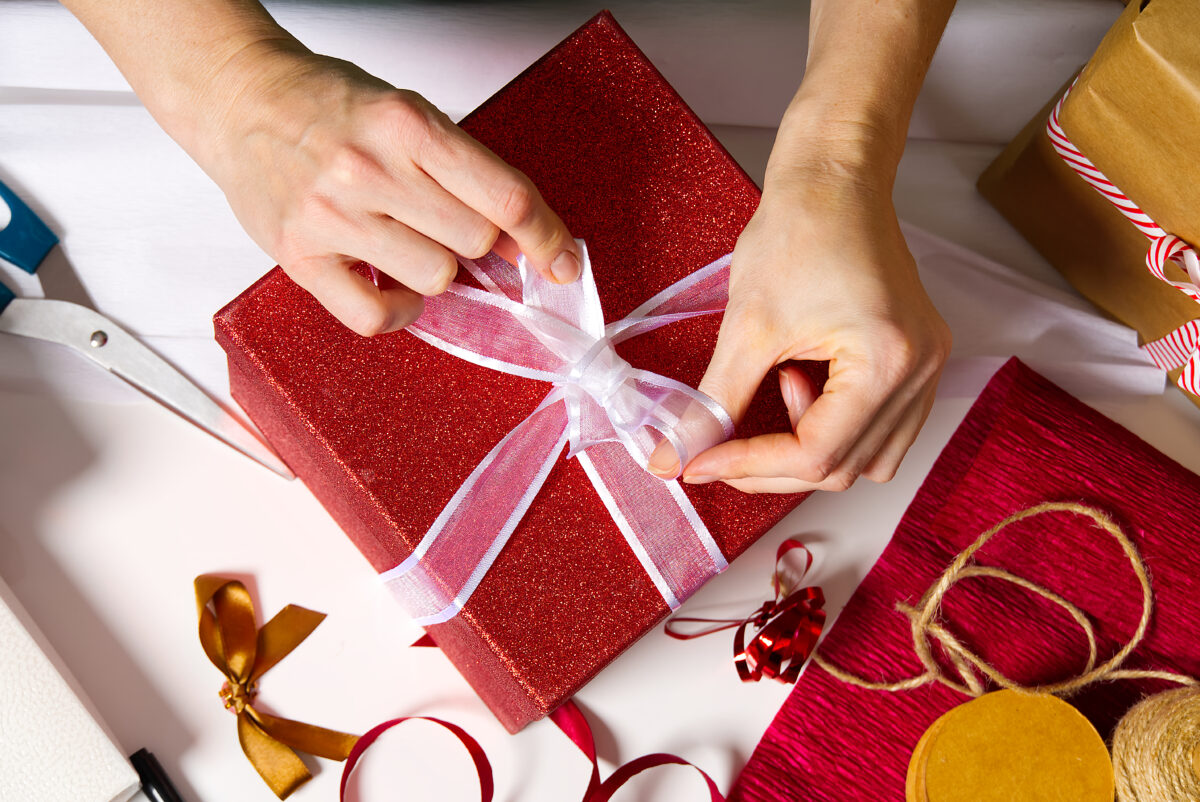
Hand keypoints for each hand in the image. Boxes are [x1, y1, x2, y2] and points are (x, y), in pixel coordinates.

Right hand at [190, 42, 580, 334]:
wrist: (241, 98)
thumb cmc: (327, 106)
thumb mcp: (409, 115)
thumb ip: (466, 172)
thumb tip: (525, 237)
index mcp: (407, 126)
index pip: (505, 198)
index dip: (546, 237)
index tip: (562, 260)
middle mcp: (370, 170)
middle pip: (475, 242)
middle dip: (479, 243)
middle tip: (452, 229)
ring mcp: (332, 216)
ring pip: (435, 279)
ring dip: (436, 270)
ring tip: (408, 244)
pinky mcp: (300, 256)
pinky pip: (375, 316)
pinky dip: (397, 312)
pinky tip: (389, 284)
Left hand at [655, 155, 950, 492]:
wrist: (834, 178)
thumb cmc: (799, 230)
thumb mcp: (747, 326)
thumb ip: (713, 402)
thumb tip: (678, 454)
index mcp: (888, 363)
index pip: (817, 455)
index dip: (749, 467)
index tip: (698, 463)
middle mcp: (920, 372)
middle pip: (844, 468)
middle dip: (772, 465)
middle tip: (717, 447)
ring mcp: (926, 367)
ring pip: (867, 458)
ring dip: (808, 450)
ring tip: (775, 391)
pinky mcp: (916, 359)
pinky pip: (879, 428)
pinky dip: (833, 426)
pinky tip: (801, 384)